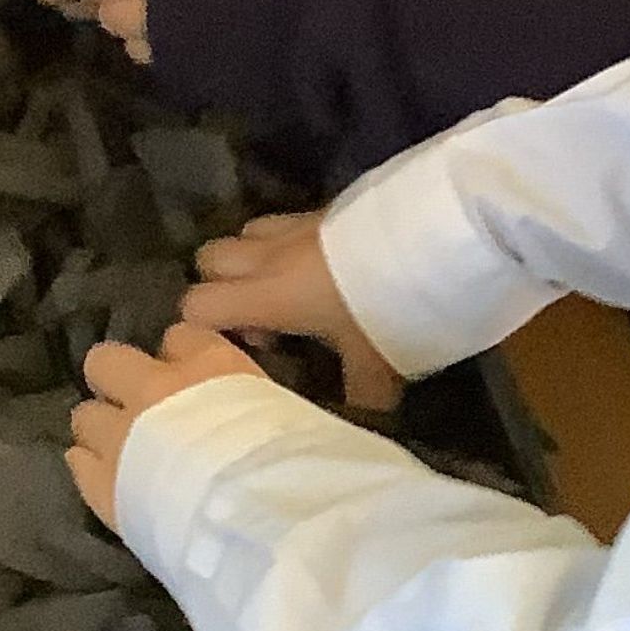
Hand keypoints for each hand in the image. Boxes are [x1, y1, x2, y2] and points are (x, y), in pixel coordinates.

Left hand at [70, 321, 283, 526]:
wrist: (253, 518)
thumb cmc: (291, 464)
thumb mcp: (285, 415)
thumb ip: (253, 405)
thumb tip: (256, 414)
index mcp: (209, 364)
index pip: (180, 336)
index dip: (180, 357)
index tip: (189, 377)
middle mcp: (155, 388)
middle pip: (107, 360)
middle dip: (116, 379)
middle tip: (135, 405)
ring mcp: (121, 434)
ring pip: (84, 415)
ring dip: (100, 429)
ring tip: (118, 451)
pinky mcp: (101, 483)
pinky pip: (77, 463)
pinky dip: (88, 467)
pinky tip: (104, 477)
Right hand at [190, 215, 401, 412]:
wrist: (432, 240)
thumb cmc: (391, 308)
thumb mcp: (378, 366)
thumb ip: (359, 395)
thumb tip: (362, 422)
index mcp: (268, 294)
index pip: (197, 305)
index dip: (205, 329)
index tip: (245, 350)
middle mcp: (270, 255)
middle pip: (209, 258)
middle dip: (223, 288)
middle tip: (265, 320)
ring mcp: (296, 225)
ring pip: (245, 235)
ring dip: (253, 261)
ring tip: (289, 291)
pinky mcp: (324, 207)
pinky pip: (284, 223)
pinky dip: (287, 245)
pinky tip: (322, 268)